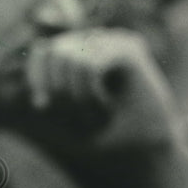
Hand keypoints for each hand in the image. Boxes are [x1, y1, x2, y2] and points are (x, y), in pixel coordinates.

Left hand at [25, 28, 187, 187]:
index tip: (41, 106)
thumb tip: (37, 62)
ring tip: (96, 114)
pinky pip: (89, 66)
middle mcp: (98, 41)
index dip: (36, 76)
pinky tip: (105, 106)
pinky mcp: (129, 48)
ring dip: (76, 96)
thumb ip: (50, 89)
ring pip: (70, 59)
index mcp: (81, 52)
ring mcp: (114, 40)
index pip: (43, 50)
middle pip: (53, 52)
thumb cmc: (108, 132)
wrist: (151, 147)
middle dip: (58, 90)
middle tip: (79, 116)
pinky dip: (90, 93)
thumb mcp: (66, 112)